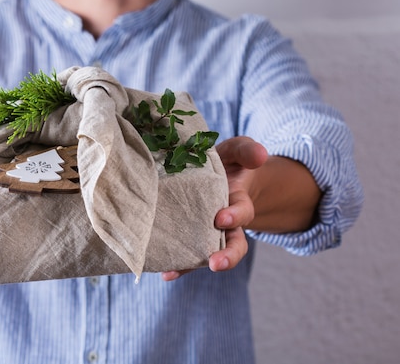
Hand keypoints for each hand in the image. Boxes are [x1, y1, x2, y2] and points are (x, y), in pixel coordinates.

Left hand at [162, 136, 267, 280]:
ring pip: (207, 253)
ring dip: (193, 265)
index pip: (242, 212)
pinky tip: (163, 272)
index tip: (221, 218)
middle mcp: (226, 223)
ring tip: (172, 273)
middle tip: (216, 263)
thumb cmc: (227, 162)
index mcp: (238, 202)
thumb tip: (261, 155)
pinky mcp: (189, 234)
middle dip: (227, 256)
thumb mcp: (237, 151)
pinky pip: (186, 252)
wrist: (215, 173)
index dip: (234, 216)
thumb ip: (247, 151)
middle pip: (233, 245)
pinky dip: (177, 264)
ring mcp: (208, 232)